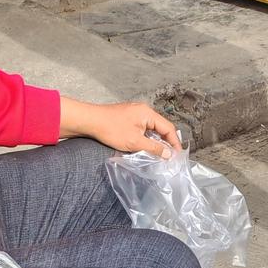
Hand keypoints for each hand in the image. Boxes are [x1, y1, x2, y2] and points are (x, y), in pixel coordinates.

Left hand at [60, 97, 182, 156]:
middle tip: (170, 157)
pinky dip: (148, 137)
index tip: (177, 156)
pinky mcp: (129, 117)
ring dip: (157, 141)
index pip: (168, 128)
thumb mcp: (135, 142)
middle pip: (161, 127)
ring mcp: (135, 113)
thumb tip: (168, 154)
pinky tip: (147, 147)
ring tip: (160, 155)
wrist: (90, 121)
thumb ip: (154, 148)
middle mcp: (143, 110)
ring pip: (152, 128)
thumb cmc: (111, 129)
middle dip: (167, 142)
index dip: (174, 143)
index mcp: (147, 113)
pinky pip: (144, 128)